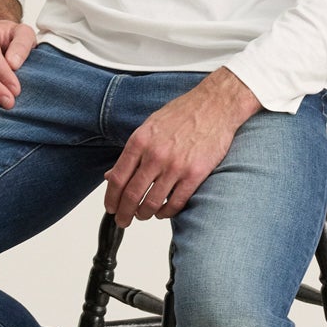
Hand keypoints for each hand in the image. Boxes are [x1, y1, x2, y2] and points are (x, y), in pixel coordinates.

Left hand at [103, 75, 258, 227]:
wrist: (215, 105)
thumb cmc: (183, 113)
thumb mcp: (149, 127)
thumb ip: (131, 153)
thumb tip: (111, 175)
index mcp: (140, 141)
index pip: (118, 179)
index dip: (111, 199)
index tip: (111, 208)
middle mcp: (155, 155)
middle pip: (132, 195)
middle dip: (124, 213)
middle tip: (123, 221)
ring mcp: (176, 166)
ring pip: (152, 203)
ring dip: (144, 214)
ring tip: (143, 215)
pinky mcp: (195, 174)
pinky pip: (176, 203)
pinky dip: (167, 213)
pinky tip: (163, 212)